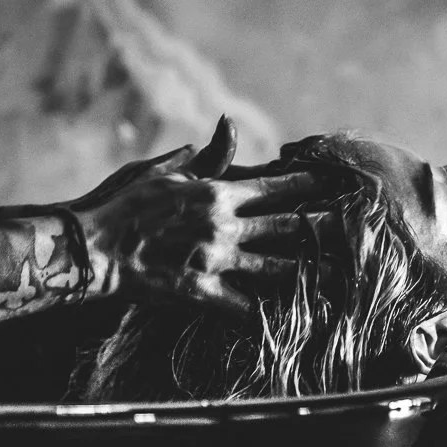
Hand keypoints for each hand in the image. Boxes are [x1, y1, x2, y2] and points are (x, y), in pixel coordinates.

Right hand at [72, 117, 333, 314]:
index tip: (332, 185)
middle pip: (286, 226)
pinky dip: (263, 314)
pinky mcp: (200, 290)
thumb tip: (226, 126)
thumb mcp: (162, 169)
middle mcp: (224, 225)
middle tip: (355, 229)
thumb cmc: (121, 202)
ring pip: (275, 267)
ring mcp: (215, 260)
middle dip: (322, 227)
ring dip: (309, 272)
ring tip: (339, 277)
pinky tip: (287, 321)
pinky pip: (240, 306)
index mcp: (216, 192)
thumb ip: (202, 155)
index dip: (305, 186)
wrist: (92, 246)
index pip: (273, 187)